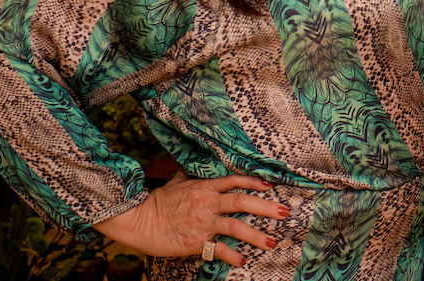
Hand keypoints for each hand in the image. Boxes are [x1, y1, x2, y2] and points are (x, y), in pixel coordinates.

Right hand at [93, 171, 287, 267]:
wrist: (138, 220)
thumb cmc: (158, 202)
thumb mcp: (177, 182)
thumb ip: (191, 174)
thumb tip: (196, 161)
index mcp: (204, 187)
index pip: (235, 181)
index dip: (254, 183)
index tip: (271, 186)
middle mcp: (207, 202)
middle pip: (242, 202)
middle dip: (266, 207)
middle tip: (284, 212)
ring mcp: (203, 222)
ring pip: (236, 227)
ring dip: (256, 235)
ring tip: (273, 241)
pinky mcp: (195, 241)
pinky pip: (218, 249)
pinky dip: (232, 256)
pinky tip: (243, 261)